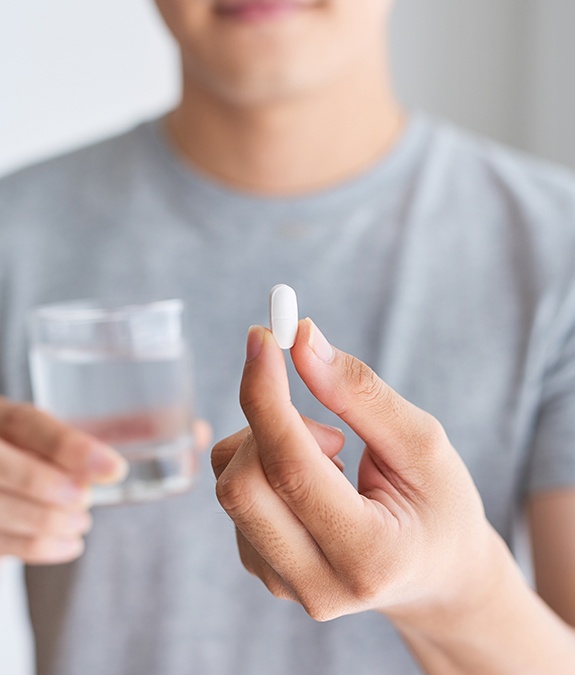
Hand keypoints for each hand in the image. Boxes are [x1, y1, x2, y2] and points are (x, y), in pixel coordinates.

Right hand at [0, 398, 126, 564]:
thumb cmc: (19, 451)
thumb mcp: (38, 435)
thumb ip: (66, 445)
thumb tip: (118, 457)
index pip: (28, 424)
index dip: (72, 448)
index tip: (113, 468)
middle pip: (5, 469)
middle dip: (51, 488)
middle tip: (85, 499)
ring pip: (0, 511)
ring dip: (49, 522)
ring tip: (80, 523)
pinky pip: (1, 543)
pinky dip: (39, 547)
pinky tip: (67, 544)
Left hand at [212, 319, 501, 623]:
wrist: (436, 574)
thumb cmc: (440, 505)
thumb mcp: (423, 443)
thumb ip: (360, 393)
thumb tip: (302, 341)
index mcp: (369, 555)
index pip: (291, 469)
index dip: (267, 395)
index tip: (262, 337)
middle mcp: (317, 585)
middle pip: (242, 484)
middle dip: (268, 423)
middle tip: (325, 421)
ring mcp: (283, 584)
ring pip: (231, 486)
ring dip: (270, 445)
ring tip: (334, 458)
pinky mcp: (262, 570)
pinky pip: (236, 497)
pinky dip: (265, 465)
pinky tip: (313, 481)